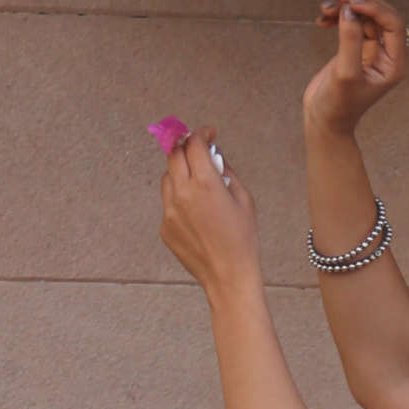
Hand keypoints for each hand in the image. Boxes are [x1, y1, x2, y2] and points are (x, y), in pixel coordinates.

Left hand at [159, 130, 259, 298]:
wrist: (229, 274)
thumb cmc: (242, 238)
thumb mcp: (243, 198)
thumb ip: (226, 171)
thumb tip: (214, 155)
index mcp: (205, 184)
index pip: (194, 144)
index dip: (201, 133)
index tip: (208, 133)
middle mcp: (182, 194)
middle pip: (174, 155)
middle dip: (186, 147)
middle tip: (197, 149)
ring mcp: (169, 211)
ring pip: (167, 177)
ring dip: (179, 172)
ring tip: (197, 182)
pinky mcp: (165, 226)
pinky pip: (168, 202)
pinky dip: (178, 197)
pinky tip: (196, 211)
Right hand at [304, 0, 407, 135]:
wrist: (323, 120)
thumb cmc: (337, 104)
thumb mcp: (344, 73)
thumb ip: (349, 40)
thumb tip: (349, 10)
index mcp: (394, 63)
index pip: (394, 24)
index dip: (375, 8)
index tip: (351, 4)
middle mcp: (387, 55)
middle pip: (381, 15)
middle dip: (361, 3)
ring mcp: (372, 50)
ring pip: (365, 16)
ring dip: (346, 8)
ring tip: (325, 9)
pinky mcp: (356, 48)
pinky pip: (352, 23)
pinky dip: (338, 17)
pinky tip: (321, 20)